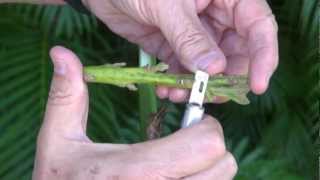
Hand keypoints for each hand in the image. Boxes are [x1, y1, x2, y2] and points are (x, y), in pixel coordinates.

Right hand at [33, 46, 236, 179]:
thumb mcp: (58, 141)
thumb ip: (66, 98)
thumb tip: (62, 53)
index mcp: (138, 171)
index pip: (207, 145)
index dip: (205, 125)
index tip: (190, 119)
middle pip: (224, 165)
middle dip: (211, 147)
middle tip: (188, 141)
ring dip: (209, 167)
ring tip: (182, 160)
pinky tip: (176, 175)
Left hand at [83, 0, 277, 102]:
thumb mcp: (167, 5)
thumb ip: (190, 37)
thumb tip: (214, 69)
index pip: (259, 27)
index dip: (264, 57)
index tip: (257, 86)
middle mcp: (215, 15)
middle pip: (235, 54)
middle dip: (224, 79)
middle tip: (208, 96)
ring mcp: (194, 33)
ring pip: (208, 67)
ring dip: (197, 86)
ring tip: (178, 95)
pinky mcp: (173, 46)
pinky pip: (183, 69)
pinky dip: (177, 83)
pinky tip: (165, 90)